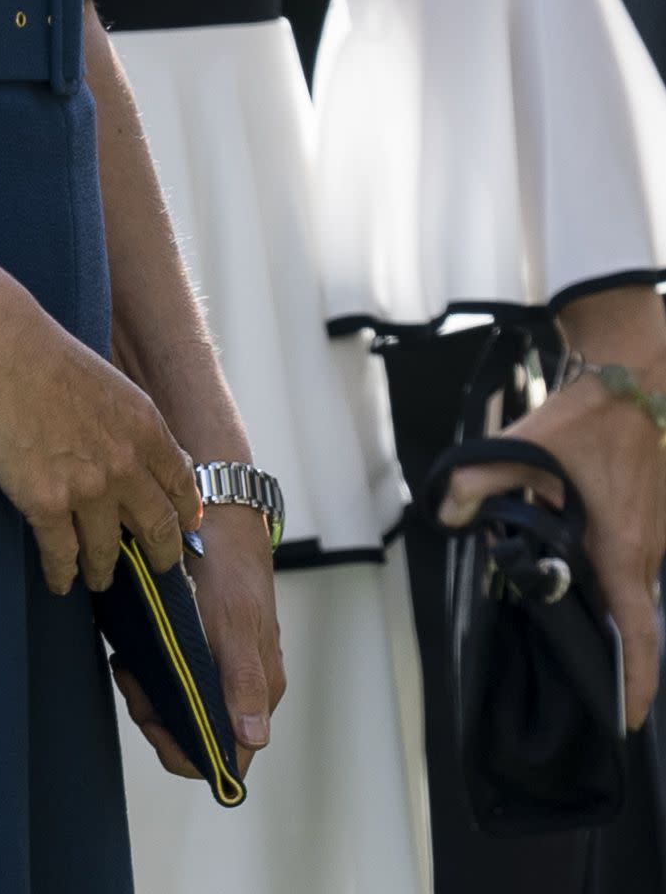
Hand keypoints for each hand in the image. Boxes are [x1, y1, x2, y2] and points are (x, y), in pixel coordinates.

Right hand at [0, 290, 202, 595]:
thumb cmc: (44, 354)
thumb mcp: (109, 382)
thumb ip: (131, 422)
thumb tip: (145, 451)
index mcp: (145, 427)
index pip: (181, 487)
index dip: (184, 515)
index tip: (182, 529)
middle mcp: (126, 464)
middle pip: (157, 529)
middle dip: (161, 555)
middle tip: (157, 567)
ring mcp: (88, 489)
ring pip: (108, 552)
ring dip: (104, 571)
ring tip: (98, 577)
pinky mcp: (46, 504)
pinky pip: (62, 555)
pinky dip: (61, 574)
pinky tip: (60, 580)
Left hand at [113, 505, 284, 778]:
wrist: (222, 515)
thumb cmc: (231, 567)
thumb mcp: (235, 620)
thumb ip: (243, 680)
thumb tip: (254, 738)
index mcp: (259, 691)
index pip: (224, 758)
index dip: (184, 750)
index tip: (151, 714)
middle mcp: (243, 689)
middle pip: (195, 735)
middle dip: (157, 717)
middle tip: (131, 677)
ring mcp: (223, 668)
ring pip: (181, 709)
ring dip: (149, 695)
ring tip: (129, 661)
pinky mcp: (202, 649)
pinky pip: (174, 680)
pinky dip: (150, 673)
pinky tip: (134, 650)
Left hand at [441, 293, 665, 731]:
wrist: (634, 374)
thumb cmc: (589, 414)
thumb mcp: (527, 445)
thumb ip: (479, 480)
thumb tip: (447, 514)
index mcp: (622, 547)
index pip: (639, 633)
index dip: (636, 681)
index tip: (627, 718)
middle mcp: (646, 550)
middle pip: (629, 617)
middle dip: (605, 647)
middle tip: (568, 666)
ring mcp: (653, 535)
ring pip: (628, 588)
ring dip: (600, 603)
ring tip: (556, 603)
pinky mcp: (648, 518)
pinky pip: (630, 563)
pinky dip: (605, 574)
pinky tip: (567, 554)